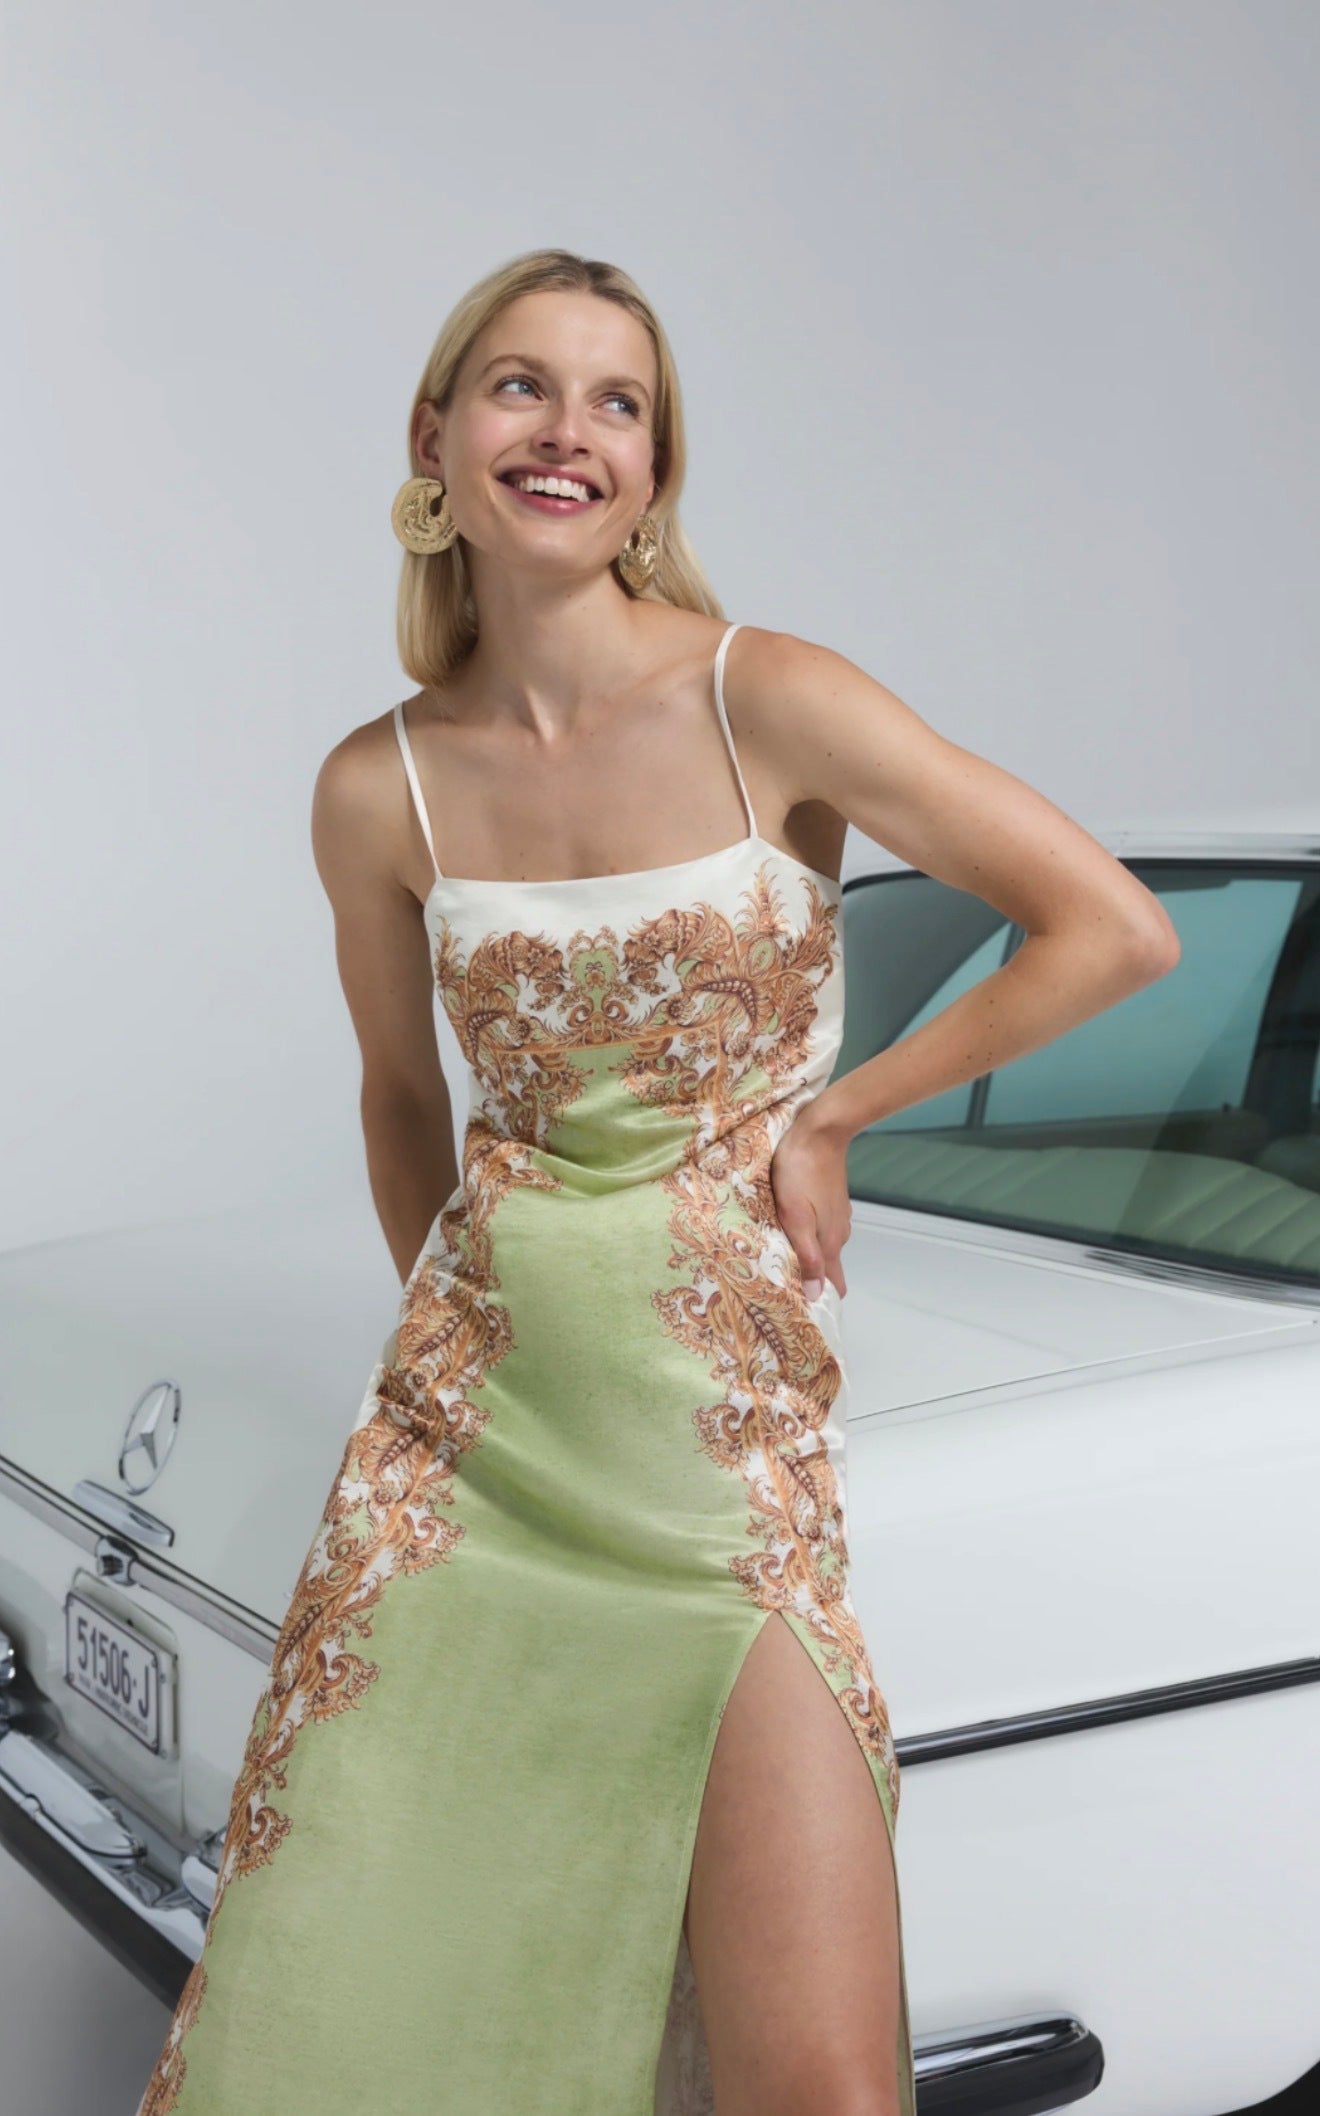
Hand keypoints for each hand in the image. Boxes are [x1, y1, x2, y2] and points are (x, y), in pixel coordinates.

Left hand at [769, 1100, 851, 1300]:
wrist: (820, 1130)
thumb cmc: (800, 1172)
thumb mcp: (796, 1217)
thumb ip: (806, 1256)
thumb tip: (815, 1294)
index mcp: (830, 1241)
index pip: (833, 1284)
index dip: (820, 1299)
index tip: (802, 1312)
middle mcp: (838, 1232)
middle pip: (827, 1267)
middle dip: (810, 1280)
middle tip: (783, 1289)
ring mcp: (837, 1214)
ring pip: (823, 1245)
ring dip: (807, 1256)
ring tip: (782, 1262)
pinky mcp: (831, 1199)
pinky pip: (821, 1226)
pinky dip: (808, 1234)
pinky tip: (792, 1230)